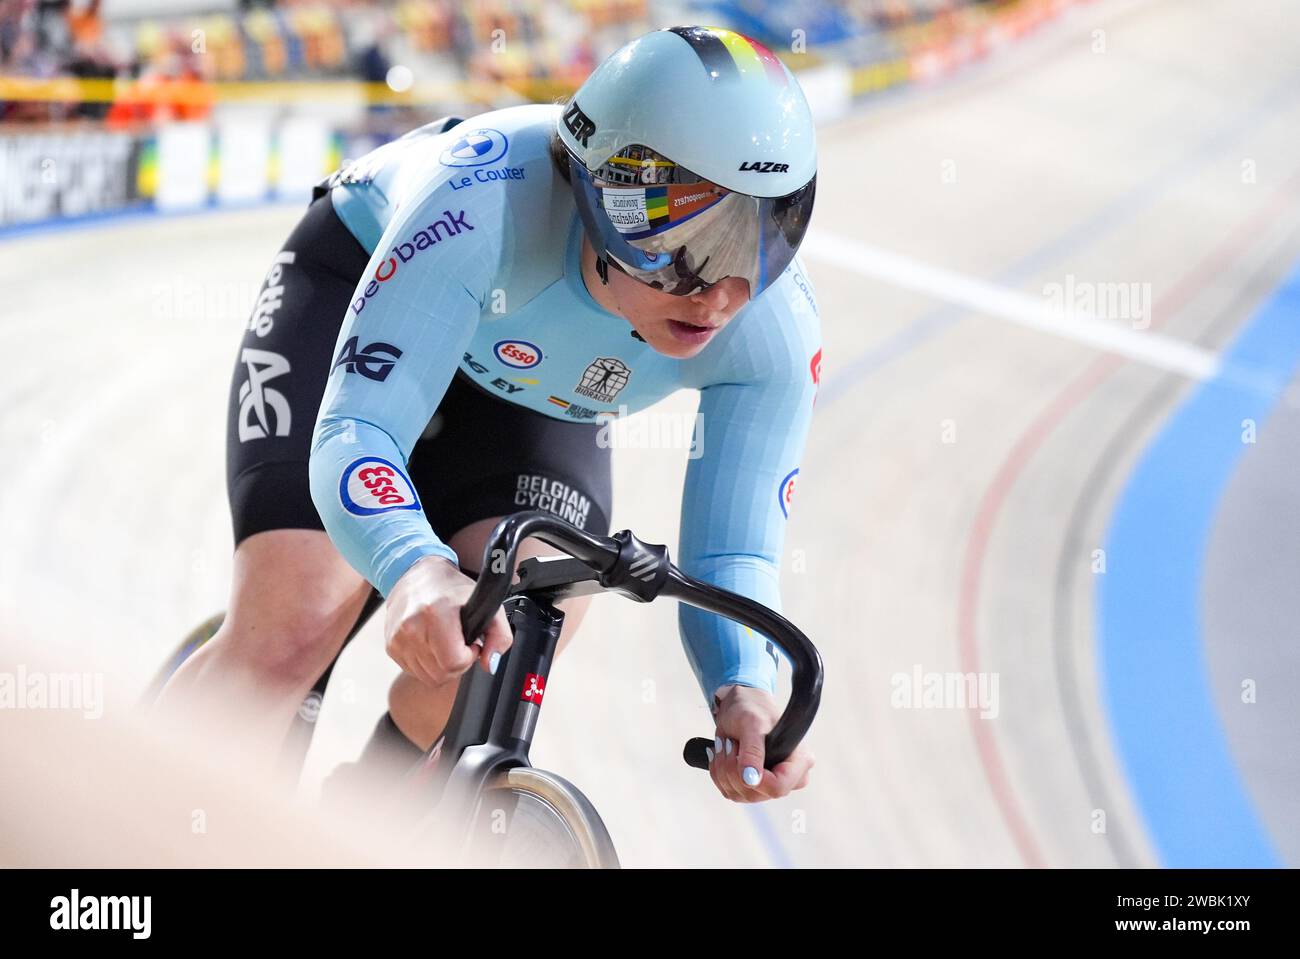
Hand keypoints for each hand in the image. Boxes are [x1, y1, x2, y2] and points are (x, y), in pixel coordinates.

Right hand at [384, 556, 511, 686]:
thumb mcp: (486, 604)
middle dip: (457, 663)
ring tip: (446, 643)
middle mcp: (411, 626)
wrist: (418, 575)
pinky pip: (415, 672)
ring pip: (428, 677)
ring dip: (442, 666)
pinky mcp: (391, 646)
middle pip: (441, 674)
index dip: (469, 657)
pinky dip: (428, 664)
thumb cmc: (452, 589)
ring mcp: (398, 638)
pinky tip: (432, 644)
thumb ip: (499, 636)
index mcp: (435, 613)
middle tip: (460, 644)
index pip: (454, 662)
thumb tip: (490, 664)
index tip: (471, 643)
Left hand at [707, 684, 813, 802]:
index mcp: (799, 761)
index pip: (779, 787)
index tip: (742, 759)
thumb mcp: (752, 723)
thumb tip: (751, 780)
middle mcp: (787, 778)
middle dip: (733, 768)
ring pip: (737, 794)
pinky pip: (728, 791)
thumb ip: (753, 751)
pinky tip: (724, 754)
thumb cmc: (752, 708)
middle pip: (754, 793)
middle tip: (732, 742)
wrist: (739, 707)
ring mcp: (768, 785)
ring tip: (727, 744)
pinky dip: (718, 772)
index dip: (757, 780)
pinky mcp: (751, 787)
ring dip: (723, 768)